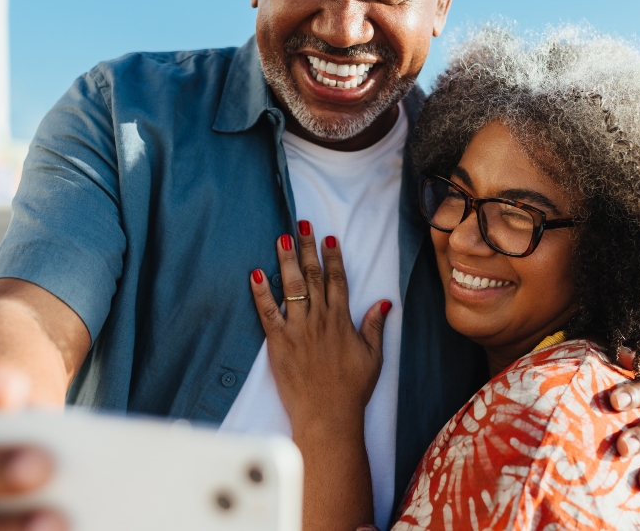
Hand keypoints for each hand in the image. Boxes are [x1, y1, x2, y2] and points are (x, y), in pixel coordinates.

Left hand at [249, 221, 389, 530]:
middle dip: (308, 248)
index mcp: (342, 321)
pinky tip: (255, 273)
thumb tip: (383, 303)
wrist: (328, 416)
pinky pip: (267, 312)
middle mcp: (320, 319)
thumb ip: (374, 327)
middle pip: (313, 276)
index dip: (333, 257)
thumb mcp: (373, 357)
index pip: (338, 280)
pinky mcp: (279, 343)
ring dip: (286, 260)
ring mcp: (298, 329)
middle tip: (301, 224)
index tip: (329, 237)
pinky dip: (261, 292)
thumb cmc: (352, 390)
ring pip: (292, 287)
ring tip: (281, 238)